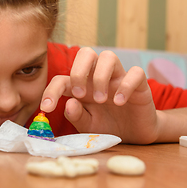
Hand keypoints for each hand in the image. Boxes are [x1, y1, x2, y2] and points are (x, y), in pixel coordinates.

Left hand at [41, 47, 159, 143]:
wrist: (136, 134)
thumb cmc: (108, 125)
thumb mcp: (88, 125)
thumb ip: (77, 116)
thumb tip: (68, 103)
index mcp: (82, 86)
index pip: (62, 79)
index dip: (51, 90)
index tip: (47, 108)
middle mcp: (98, 77)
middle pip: (85, 53)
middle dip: (78, 71)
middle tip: (80, 94)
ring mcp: (119, 78)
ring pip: (109, 56)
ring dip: (101, 77)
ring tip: (101, 100)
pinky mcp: (140, 84)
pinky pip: (135, 73)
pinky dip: (126, 85)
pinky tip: (120, 102)